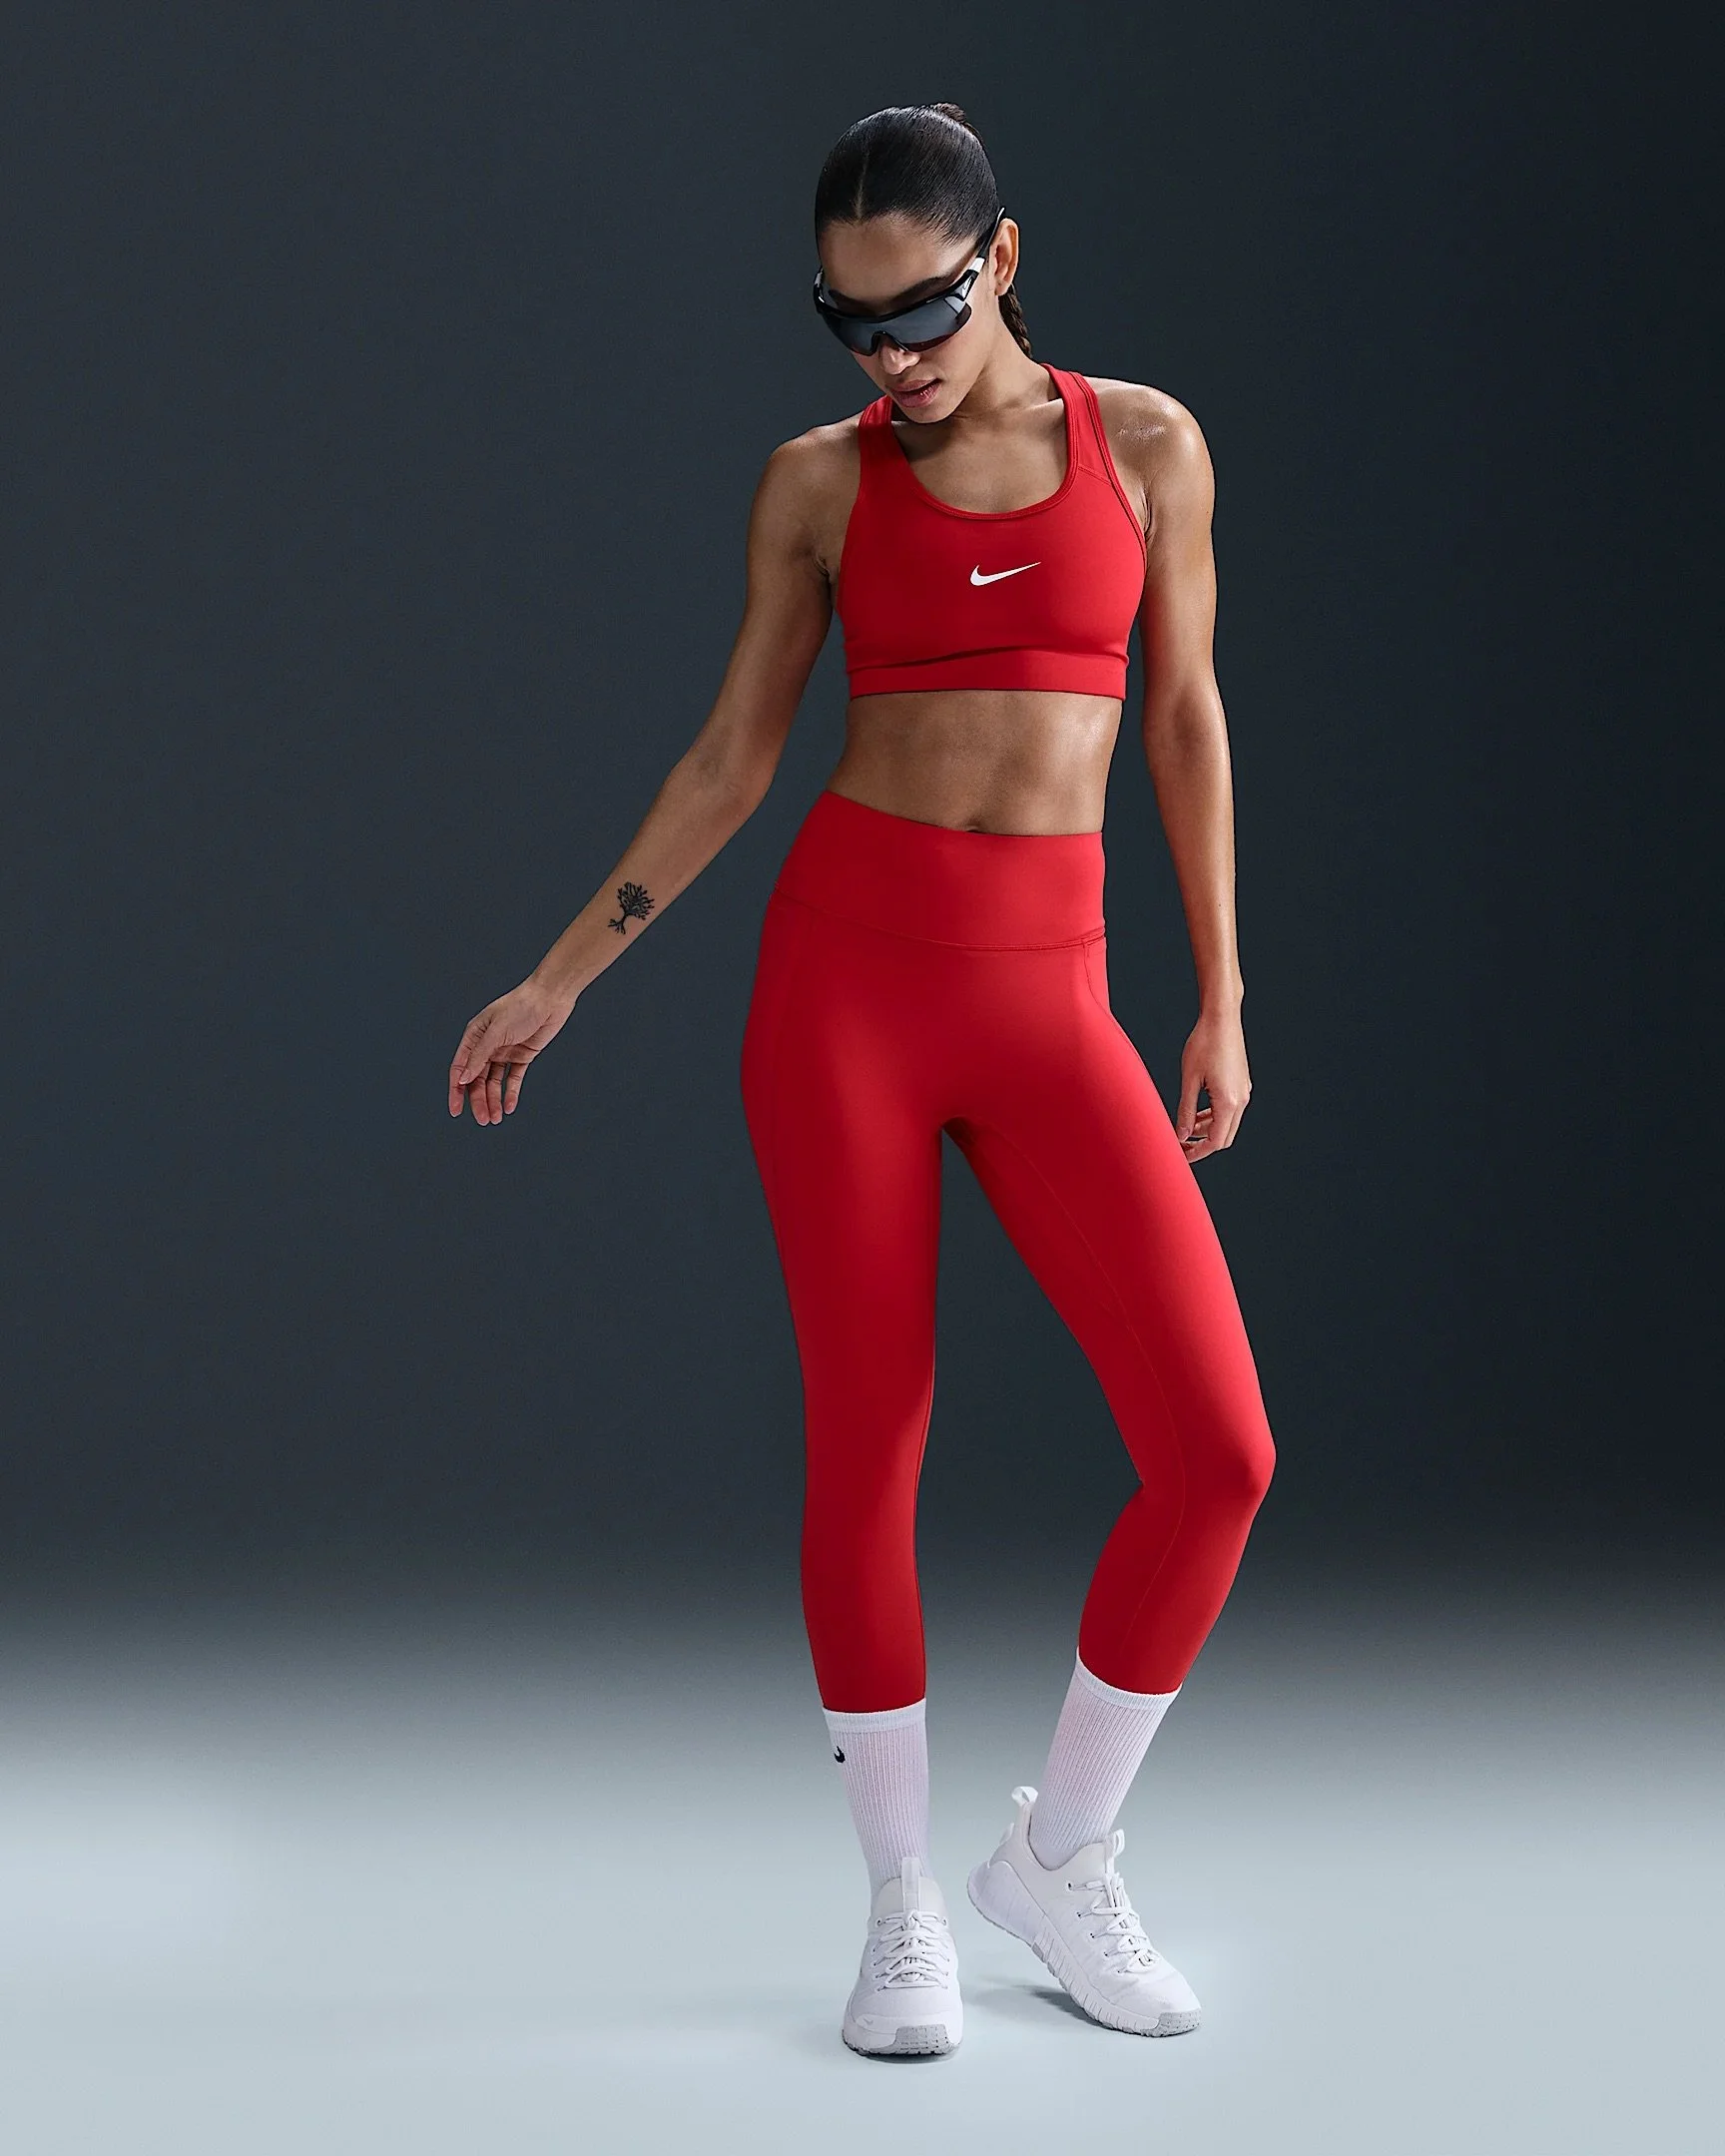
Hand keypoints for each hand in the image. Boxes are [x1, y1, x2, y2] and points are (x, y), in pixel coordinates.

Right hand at [448, 978, 575, 1125]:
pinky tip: (509, 1107)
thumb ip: (479, 1056)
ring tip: (495, 1119)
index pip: (460, 1068)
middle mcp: (487, 1046)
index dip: (456, 1090)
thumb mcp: (496, 1031)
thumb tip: (462, 1079)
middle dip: (478, 1100)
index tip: (455, 1111)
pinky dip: (510, 1093)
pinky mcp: (522, 1056)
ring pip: (494, 1082)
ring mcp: (504, 1052)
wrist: (551, 998)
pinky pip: (513, 1079)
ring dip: (493, 1100)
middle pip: (477, 1080)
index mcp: (474, 1037)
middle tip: (484, 1120)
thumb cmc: (521, 1007)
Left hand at [1174, 1009, 1250, 1162]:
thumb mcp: (1189, 1080)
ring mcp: (1243, 1092)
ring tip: (1184, 1128)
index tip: (1179, 1154)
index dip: (1197, 1152)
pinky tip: (1197, 1112)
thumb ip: (1186, 1111)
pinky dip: (1213, 1116)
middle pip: (1224, 1137)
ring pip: (1227, 1123)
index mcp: (1228, 1102)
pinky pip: (1229, 1109)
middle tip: (1180, 1145)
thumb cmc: (1203, 1044)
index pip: (1215, 1142)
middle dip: (1202, 1145)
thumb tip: (1181, 1135)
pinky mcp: (1241, 1084)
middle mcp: (1240, 1100)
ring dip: (1207, 1130)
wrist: (1222, 1018)